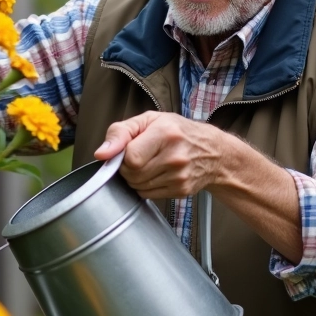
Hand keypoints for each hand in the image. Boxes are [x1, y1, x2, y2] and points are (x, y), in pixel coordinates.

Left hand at [94, 111, 224, 198]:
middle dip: (128, 168)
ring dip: (136, 178)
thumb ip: (120, 132)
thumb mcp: (149, 120)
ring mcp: (180, 176)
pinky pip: (148, 195)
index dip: (124, 156)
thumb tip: (101, 154)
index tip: (129, 150)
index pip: (130, 158)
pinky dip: (146, 187)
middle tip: (139, 158)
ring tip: (149, 165)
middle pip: (133, 174)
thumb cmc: (178, 132)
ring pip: (138, 186)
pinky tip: (157, 175)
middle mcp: (175, 156)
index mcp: (166, 133)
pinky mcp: (181, 190)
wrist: (214, 152)